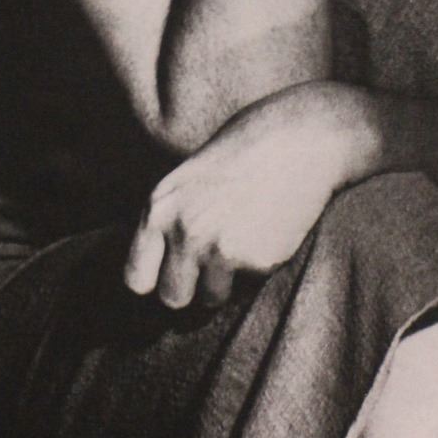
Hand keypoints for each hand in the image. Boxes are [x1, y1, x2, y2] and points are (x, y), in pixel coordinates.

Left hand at [123, 82, 370, 309]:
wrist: (301, 139)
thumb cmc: (246, 152)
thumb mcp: (190, 179)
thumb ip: (173, 220)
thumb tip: (164, 268)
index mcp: (159, 208)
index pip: (136, 278)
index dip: (155, 280)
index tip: (172, 275)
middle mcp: (184, 232)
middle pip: (172, 297)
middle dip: (191, 288)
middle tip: (212, 266)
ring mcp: (219, 248)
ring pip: (211, 298)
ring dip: (226, 282)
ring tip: (244, 240)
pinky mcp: (256, 261)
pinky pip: (249, 286)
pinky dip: (257, 268)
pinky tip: (269, 231)